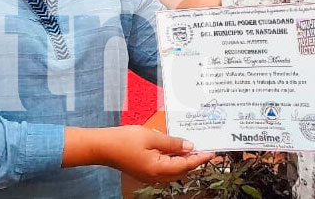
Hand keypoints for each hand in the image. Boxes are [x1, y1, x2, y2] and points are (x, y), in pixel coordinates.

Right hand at [99, 126, 213, 182]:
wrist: (103, 146)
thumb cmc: (125, 140)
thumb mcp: (152, 137)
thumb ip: (172, 142)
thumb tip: (189, 146)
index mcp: (159, 169)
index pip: (185, 165)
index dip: (199, 158)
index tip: (211, 152)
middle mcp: (155, 176)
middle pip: (181, 170)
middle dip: (194, 161)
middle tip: (206, 149)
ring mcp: (150, 175)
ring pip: (173, 170)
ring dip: (184, 161)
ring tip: (194, 148)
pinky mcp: (145, 171)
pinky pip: (164, 168)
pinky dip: (174, 161)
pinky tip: (176, 150)